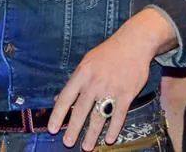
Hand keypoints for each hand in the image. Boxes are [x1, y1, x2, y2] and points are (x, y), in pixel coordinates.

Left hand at [48, 32, 153, 149]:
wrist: (133, 43)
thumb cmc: (107, 53)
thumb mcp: (86, 62)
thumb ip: (74, 82)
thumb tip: (58, 99)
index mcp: (82, 74)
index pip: (65, 97)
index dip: (58, 115)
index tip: (52, 129)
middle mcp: (94, 83)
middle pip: (81, 110)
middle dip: (73, 129)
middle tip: (68, 143)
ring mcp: (111, 89)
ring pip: (99, 116)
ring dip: (92, 134)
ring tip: (86, 146)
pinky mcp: (127, 94)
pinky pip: (119, 115)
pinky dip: (114, 129)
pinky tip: (108, 139)